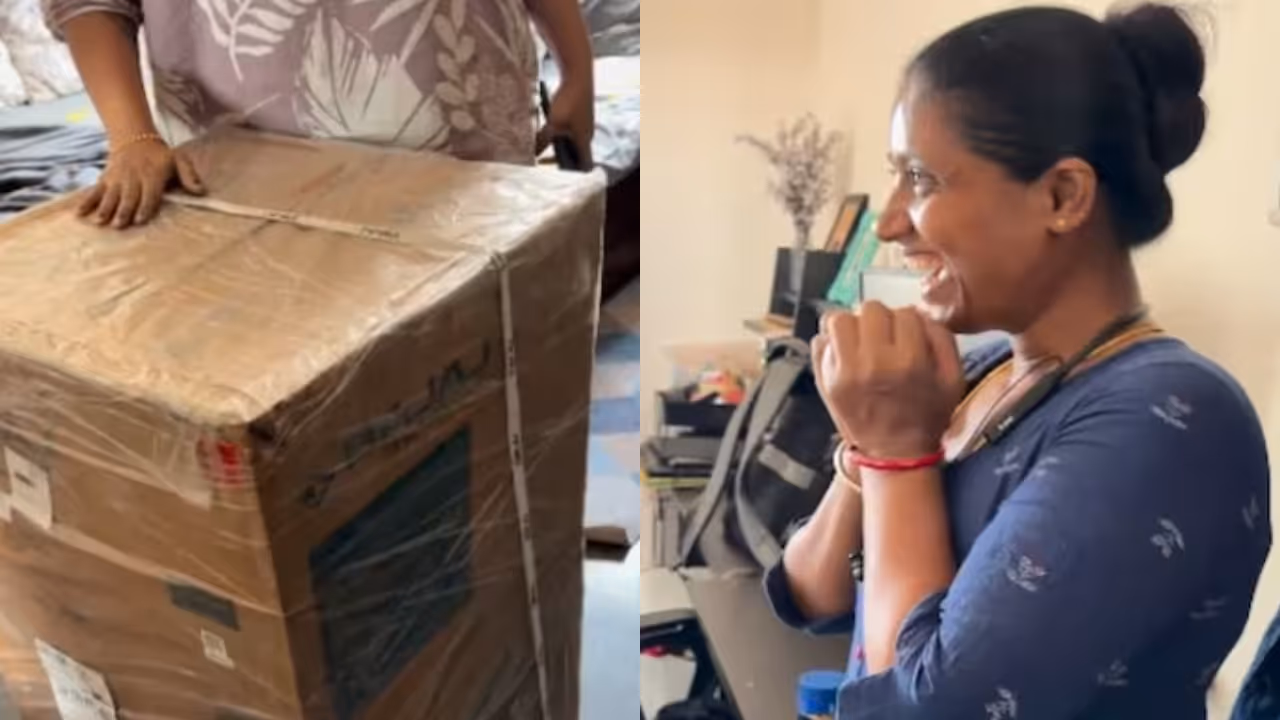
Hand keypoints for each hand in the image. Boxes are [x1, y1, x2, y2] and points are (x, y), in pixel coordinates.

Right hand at [79, 138, 204, 228]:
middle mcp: (134, 177)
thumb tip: (201, 192)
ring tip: (100, 222)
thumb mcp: (179, 160)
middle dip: (124, 211)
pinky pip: (95, 191)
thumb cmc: (161, 155)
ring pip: (111, 195)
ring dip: (105, 208)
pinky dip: (87, 201)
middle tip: (120, 225)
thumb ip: (190, 176)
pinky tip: (79, 213)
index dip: (145, 206)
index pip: (149, 193)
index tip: (140, 219)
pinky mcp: (106, 179)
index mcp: (153, 175)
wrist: (135, 138)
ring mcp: (118, 179)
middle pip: (128, 196)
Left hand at [537, 77, 593, 168]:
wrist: (577, 74)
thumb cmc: (568, 100)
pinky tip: (547, 122)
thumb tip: (532, 155)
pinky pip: (569, 128)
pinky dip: (558, 129)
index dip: (573, 171)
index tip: (556, 170)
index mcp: (585, 141)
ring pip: (570, 139)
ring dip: (557, 141)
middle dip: (560, 156)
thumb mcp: (552, 123)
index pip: (585, 165)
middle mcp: (587, 135)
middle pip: (575, 154)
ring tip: (542, 139)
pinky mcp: (580, 113)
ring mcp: (585, 123)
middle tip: (543, 155)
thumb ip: (543, 140)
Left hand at [812, 302, 965, 458]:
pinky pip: (819, 342)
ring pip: (839, 319)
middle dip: (880, 320)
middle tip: (884, 338)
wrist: (896, 454)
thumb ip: (941, 338)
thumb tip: (917, 313)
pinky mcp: (826, 380)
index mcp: (909, 360)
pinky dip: (831, 344)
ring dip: (851, 326)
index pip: (905, 313)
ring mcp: (845, 371)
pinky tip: (846, 356)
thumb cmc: (926, 417)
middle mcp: (874, 362)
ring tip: (861, 342)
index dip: (909, 322)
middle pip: (870, 309)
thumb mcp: (953, 378)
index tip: (908, 337)